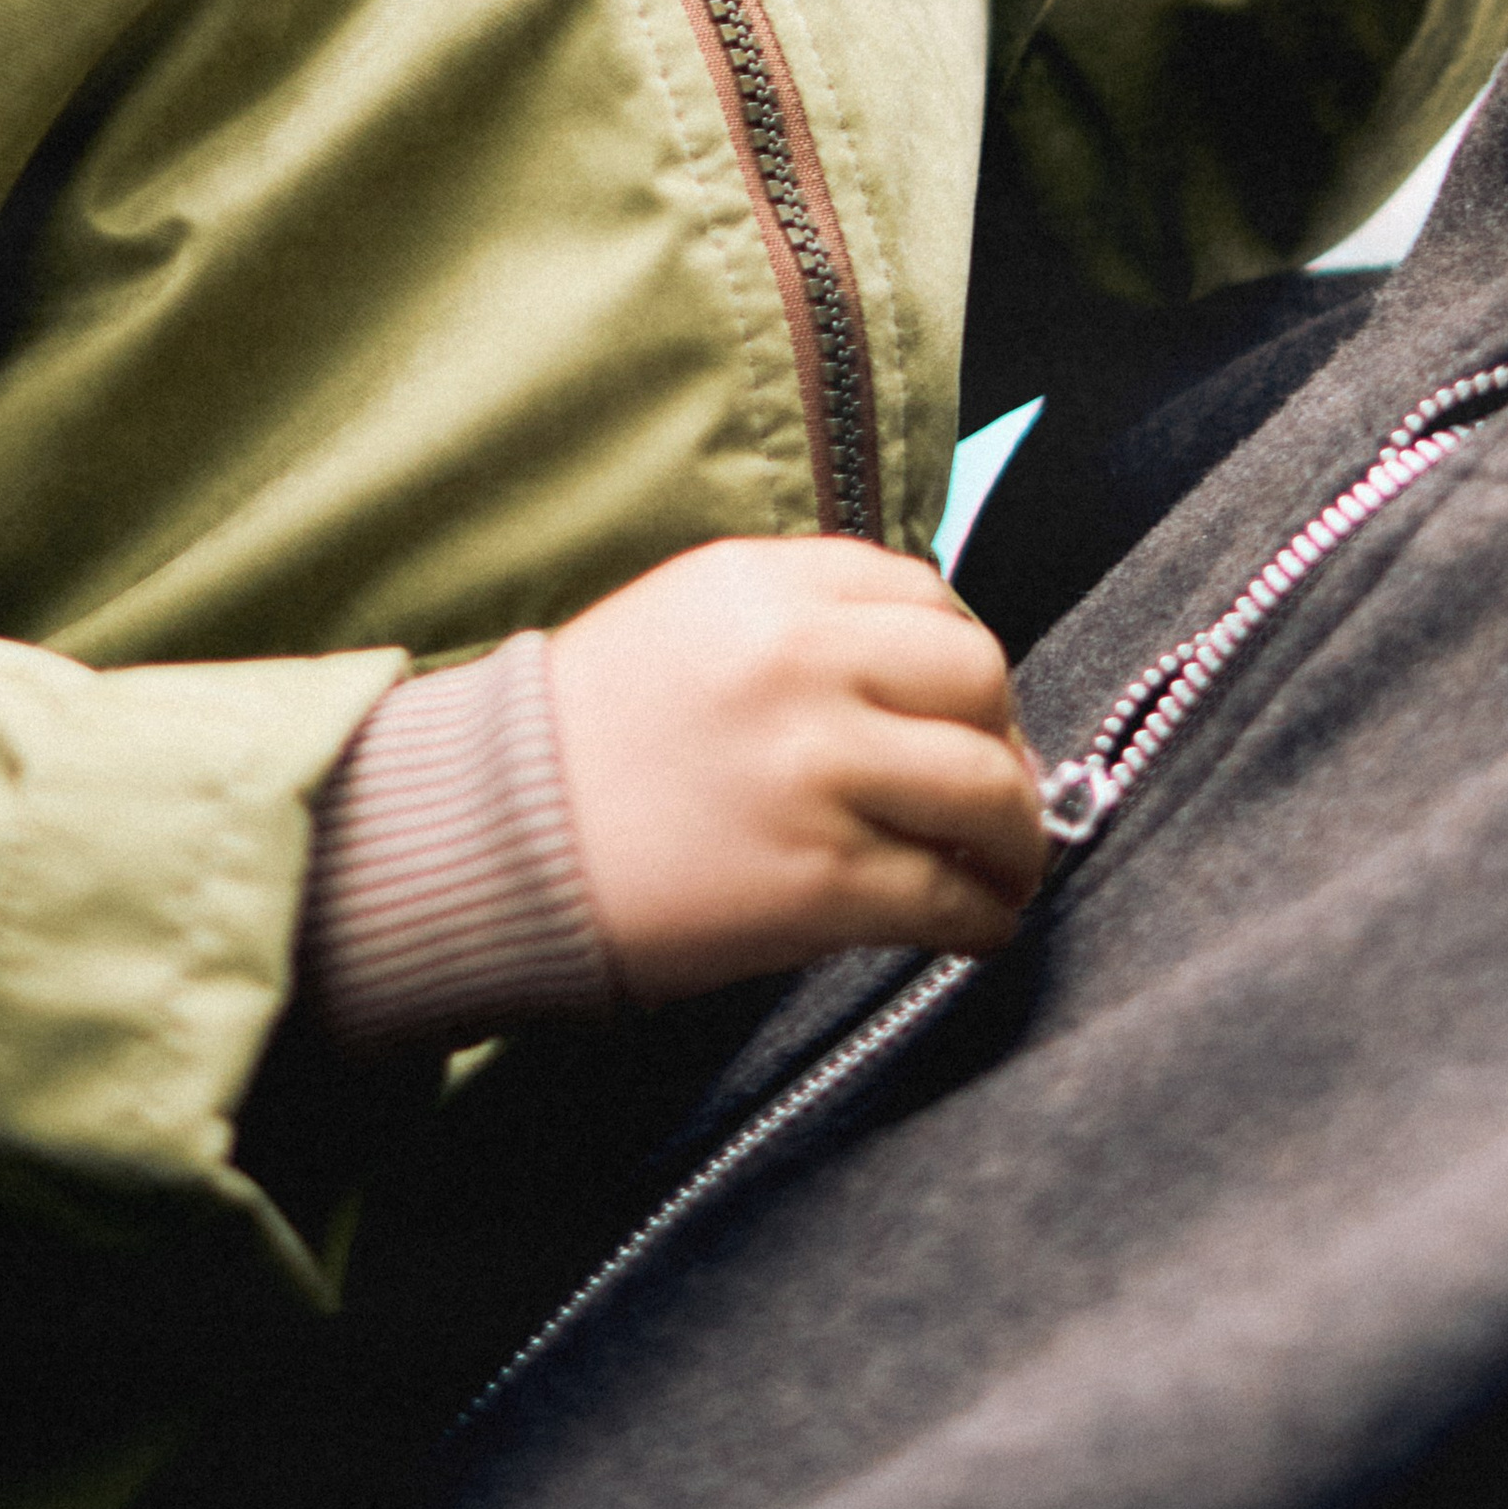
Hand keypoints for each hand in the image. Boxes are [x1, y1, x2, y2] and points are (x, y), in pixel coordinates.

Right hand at [544, 537, 1045, 999]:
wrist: (492, 841)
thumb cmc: (584, 736)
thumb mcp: (687, 619)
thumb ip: (800, 620)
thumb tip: (925, 677)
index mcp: (765, 584)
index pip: (926, 594)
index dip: (961, 659)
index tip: (964, 707)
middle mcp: (802, 662)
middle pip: (979, 680)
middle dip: (1004, 738)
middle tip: (998, 787)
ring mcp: (815, 771)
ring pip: (988, 790)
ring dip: (1016, 837)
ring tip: (1004, 866)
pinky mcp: (817, 880)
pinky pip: (950, 896)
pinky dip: (983, 917)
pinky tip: (974, 925)